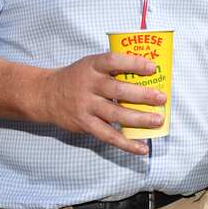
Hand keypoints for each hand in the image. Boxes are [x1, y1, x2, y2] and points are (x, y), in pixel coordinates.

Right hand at [36, 52, 167, 155]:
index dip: (133, 63)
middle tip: (161, 98)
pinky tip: (142, 148)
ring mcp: (86, 106)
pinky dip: (126, 144)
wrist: (46, 95)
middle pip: (118, 90)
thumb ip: (112, 68)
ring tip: (158, 120)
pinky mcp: (85, 125)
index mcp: (92, 66)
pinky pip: (108, 136)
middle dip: (143, 95)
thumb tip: (147, 73)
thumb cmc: (76, 78)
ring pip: (116, 114)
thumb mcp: (90, 65)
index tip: (151, 67)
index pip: (113, 61)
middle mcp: (89, 85)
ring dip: (140, 119)